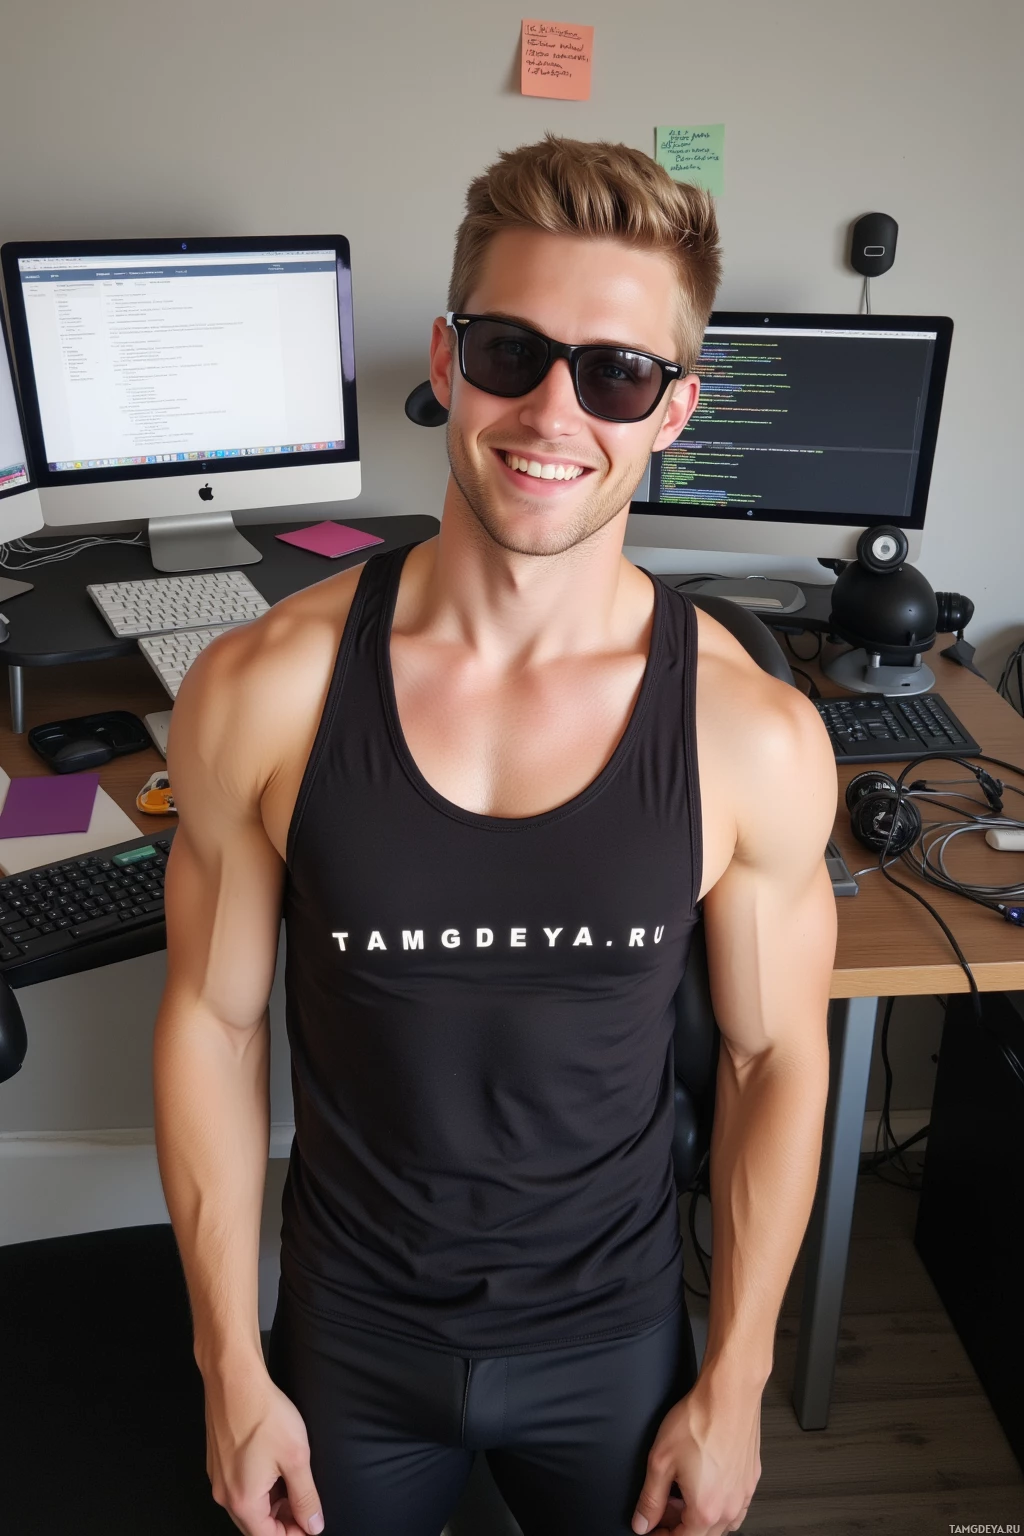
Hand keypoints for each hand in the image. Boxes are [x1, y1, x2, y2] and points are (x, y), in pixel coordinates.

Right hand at [203, 1361, 324, 1535]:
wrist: (234, 1377)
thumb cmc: (262, 1412)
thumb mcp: (296, 1458)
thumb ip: (306, 1496)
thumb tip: (313, 1524)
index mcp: (243, 1501)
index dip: (294, 1533)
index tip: (311, 1523)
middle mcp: (225, 1494)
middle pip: (256, 1524)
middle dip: (283, 1519)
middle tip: (307, 1503)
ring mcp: (218, 1476)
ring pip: (249, 1504)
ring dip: (273, 1502)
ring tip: (295, 1480)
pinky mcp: (217, 1460)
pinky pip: (240, 1485)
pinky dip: (260, 1485)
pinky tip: (276, 1466)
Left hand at [631, 1371, 761, 1534]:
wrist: (729, 1394)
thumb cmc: (700, 1420)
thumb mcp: (661, 1461)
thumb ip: (650, 1498)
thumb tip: (643, 1521)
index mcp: (706, 1510)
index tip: (650, 1528)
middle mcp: (729, 1508)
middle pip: (701, 1534)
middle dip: (678, 1526)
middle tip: (661, 1508)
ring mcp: (744, 1494)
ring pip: (721, 1523)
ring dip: (699, 1516)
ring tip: (681, 1493)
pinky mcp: (751, 1478)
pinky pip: (735, 1505)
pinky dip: (718, 1503)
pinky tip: (705, 1482)